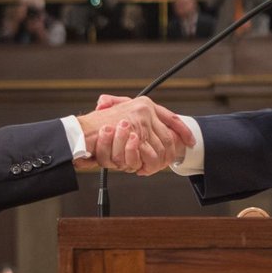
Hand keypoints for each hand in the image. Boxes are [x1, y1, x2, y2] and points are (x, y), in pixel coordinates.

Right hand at [75, 94, 194, 174]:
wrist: (81, 132)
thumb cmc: (95, 126)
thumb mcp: (115, 112)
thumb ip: (131, 113)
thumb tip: (150, 123)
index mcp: (144, 104)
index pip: (171, 118)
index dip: (183, 131)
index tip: (191, 141)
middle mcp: (145, 110)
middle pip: (169, 137)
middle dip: (171, 153)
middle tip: (168, 163)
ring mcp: (142, 122)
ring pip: (162, 148)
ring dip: (157, 162)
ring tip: (148, 168)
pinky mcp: (137, 135)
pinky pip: (151, 155)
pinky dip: (148, 165)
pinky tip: (141, 168)